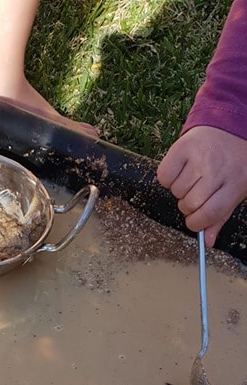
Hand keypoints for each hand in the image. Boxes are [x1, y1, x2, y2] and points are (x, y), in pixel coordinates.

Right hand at [156, 125, 246, 246]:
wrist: (229, 125)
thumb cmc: (234, 163)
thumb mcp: (236, 190)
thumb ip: (220, 217)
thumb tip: (207, 243)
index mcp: (234, 183)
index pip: (209, 214)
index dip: (197, 222)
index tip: (195, 220)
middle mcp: (217, 170)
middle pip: (189, 204)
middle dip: (188, 205)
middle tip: (196, 192)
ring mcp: (199, 157)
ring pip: (176, 191)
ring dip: (180, 189)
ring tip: (191, 176)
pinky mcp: (182, 147)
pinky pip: (165, 176)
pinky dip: (168, 177)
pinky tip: (181, 169)